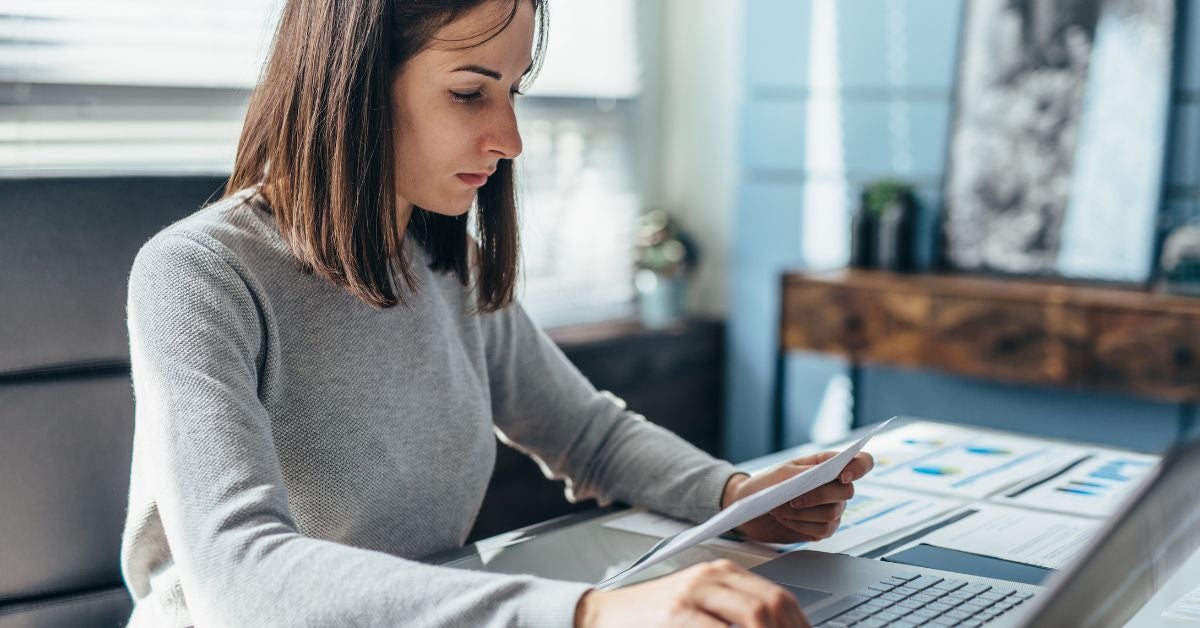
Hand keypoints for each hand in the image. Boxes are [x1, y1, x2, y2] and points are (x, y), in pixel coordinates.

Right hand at [575, 559, 809, 627]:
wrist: (603, 616)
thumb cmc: (653, 618)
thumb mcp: (700, 607)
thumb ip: (735, 613)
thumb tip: (778, 624)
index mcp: (721, 572)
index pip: (778, 597)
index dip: (800, 624)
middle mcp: (709, 577)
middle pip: (770, 607)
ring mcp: (691, 595)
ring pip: (752, 618)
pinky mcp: (675, 616)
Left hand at [720, 451, 873, 543]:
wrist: (749, 508)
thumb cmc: (764, 484)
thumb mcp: (780, 473)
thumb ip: (802, 472)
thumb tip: (822, 473)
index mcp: (826, 464)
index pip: (860, 461)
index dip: (859, 467)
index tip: (843, 476)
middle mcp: (833, 486)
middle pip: (848, 491)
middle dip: (819, 496)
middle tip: (794, 499)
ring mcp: (831, 508)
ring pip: (833, 513)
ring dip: (804, 513)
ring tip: (781, 509)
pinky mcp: (822, 527)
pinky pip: (823, 530)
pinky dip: (802, 525)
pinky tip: (787, 519)